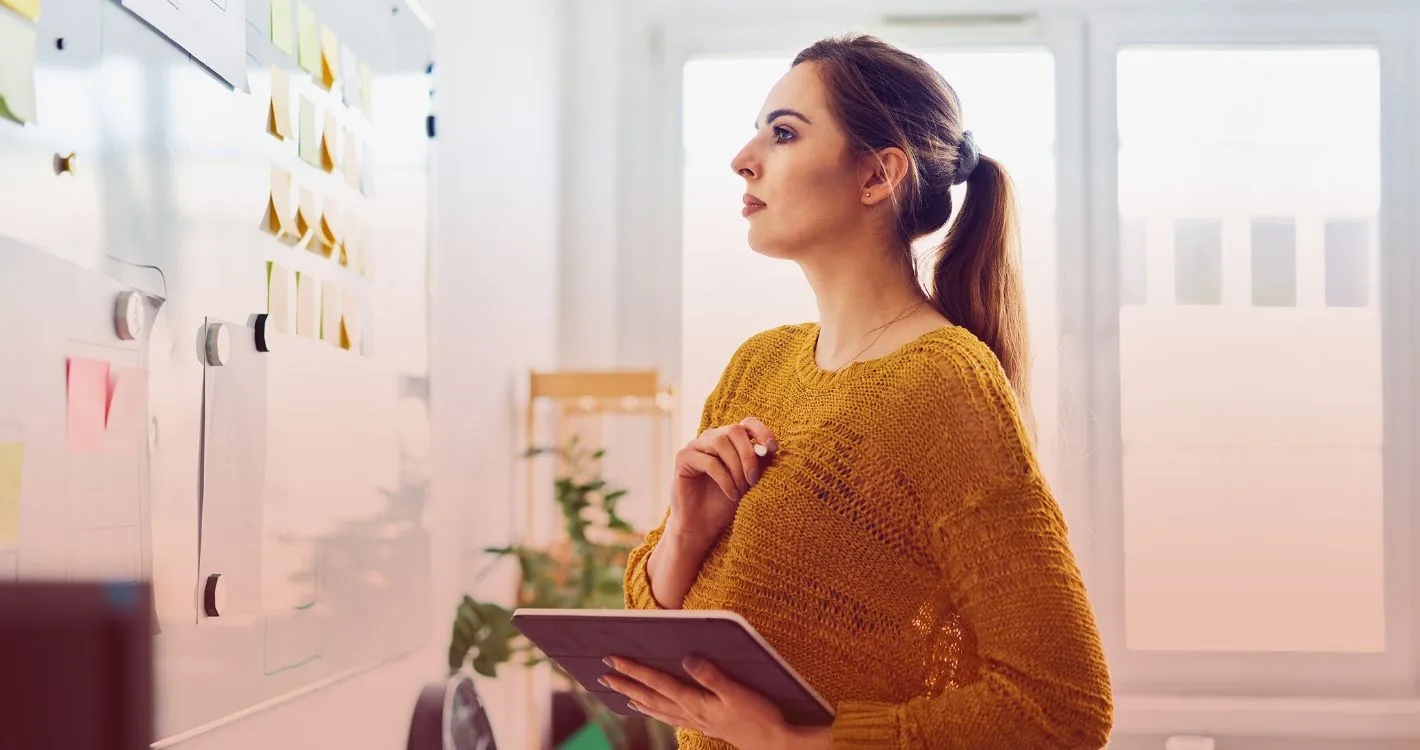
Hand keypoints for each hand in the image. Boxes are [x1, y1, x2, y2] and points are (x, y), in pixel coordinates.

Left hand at [601, 655, 826, 749]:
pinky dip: (654, 710)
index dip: (633, 670)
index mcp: (694, 702)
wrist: (775, 743)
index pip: (657, 683)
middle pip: (650, 697)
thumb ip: (711, 675)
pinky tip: (650, 708)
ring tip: (618, 693)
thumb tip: (686, 659)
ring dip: (636, 698)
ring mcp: (696, 721)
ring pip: (657, 708)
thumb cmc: (759, 717)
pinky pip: (670, 716)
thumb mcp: (737, 693)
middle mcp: (689, 713)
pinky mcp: (705, 725)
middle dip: (625, 685)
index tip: (613, 660)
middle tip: (603, 675)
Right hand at [669, 417, 777, 544]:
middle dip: (748, 455)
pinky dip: (725, 479)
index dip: (762, 431)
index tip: (773, 449)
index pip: (747, 423)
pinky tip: (732, 494)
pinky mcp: (683, 458)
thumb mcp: (749, 481)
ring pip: (721, 443)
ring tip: (742, 490)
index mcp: (729, 439)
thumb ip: (758, 463)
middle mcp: (712, 437)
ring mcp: (695, 445)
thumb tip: (770, 449)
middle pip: (734, 431)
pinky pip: (709, 462)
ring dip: (736, 468)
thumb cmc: (728, 502)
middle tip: (754, 479)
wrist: (704, 525)